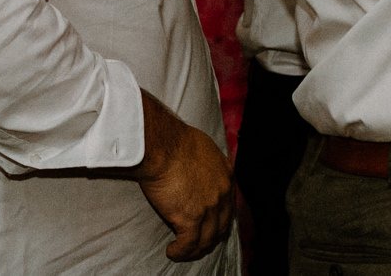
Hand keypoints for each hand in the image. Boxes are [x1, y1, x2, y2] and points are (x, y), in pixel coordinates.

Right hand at [131, 92, 233, 260]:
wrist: (162, 145)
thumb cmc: (175, 140)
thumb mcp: (203, 147)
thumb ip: (207, 163)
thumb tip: (200, 168)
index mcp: (226, 175)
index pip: (228, 205)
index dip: (219, 218)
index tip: (210, 225)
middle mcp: (222, 193)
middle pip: (221, 226)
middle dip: (210, 238)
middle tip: (199, 243)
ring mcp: (208, 208)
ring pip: (206, 239)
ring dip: (194, 249)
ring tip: (183, 251)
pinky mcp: (190, 219)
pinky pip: (188, 244)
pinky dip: (181, 252)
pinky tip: (172, 251)